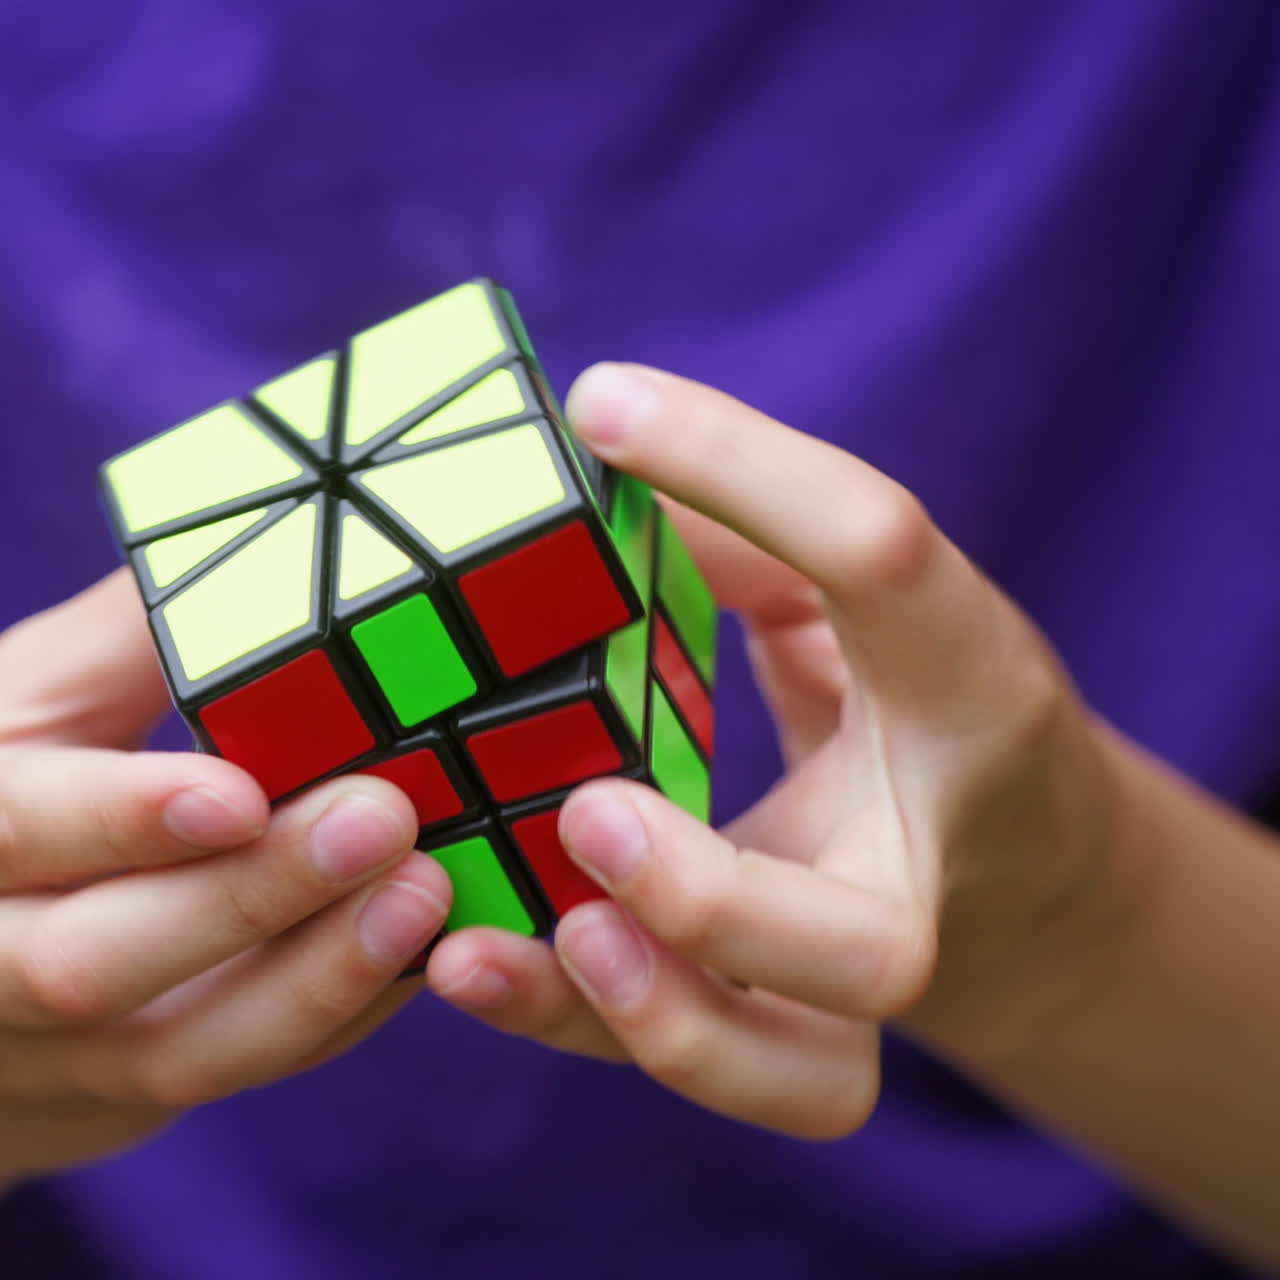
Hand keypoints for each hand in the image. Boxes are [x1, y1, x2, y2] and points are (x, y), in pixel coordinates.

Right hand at [0, 573, 449, 1180]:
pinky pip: (241, 1071)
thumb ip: (130, 641)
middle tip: (383, 820)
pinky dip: (337, 1012)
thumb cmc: (8, 782)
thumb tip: (270, 539)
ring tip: (428, 892)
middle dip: (245, 898)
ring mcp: (47, 1060)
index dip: (119, 819)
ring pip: (177, 1051)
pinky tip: (420, 947)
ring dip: (316, 978)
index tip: (239, 790)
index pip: (9, 833)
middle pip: (89, 964)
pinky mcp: (121, 1098)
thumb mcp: (33, 700)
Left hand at [426, 363, 1128, 1138]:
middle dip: (711, 905)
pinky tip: (473, 959)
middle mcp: (933, 849)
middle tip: (589, 819)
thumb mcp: (859, 593)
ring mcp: (872, 962)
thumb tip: (591, 453)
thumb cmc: (920, 691)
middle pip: (867, 943)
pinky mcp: (811, 1029)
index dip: (745, 469)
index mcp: (961, 679)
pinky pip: (712, 1071)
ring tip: (490, 945)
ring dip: (646, 1026)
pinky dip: (580, 1029)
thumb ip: (750, 533)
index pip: (879, 560)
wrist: (1017, 846)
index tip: (601, 404)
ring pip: (805, 1077)